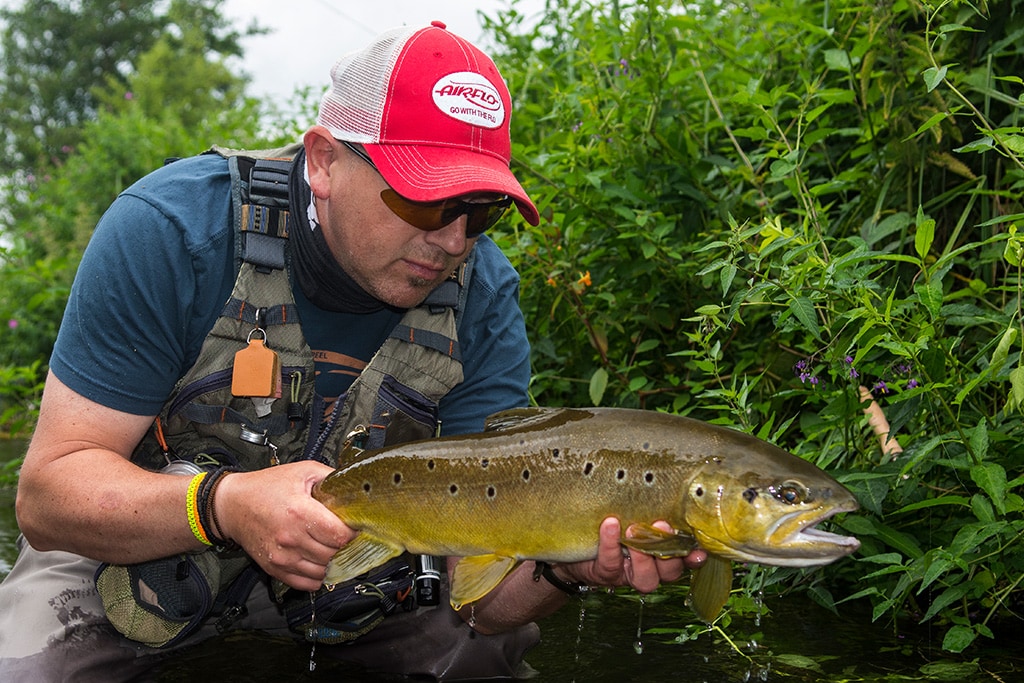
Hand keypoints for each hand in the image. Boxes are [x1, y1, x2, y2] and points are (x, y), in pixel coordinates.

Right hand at [214, 461, 355, 590]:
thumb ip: (332, 478)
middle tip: (347, 537)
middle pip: (334, 555)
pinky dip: (318, 576)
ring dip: (333, 562)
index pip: (340, 535)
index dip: (353, 532)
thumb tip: (356, 487)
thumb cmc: (266, 487)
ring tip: (333, 547)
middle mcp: (291, 539)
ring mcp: (282, 557)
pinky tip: (320, 561)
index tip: (356, 526)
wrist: (232, 505)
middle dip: (345, 547)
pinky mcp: (275, 569)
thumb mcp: (303, 471)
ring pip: (323, 572)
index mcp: (300, 513)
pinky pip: (307, 583)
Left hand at [556, 517, 704, 592]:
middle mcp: (651, 568)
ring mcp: (628, 575)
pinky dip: (610, 544)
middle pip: (671, 572)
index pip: (686, 558)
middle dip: (668, 551)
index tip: (699, 549)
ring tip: (632, 529)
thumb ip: (652, 505)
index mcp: (663, 552)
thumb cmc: (612, 521)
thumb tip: (668, 477)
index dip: (694, 556)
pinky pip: (611, 564)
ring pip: (646, 579)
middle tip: (661, 525)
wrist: (574, 542)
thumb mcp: (634, 511)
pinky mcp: (606, 575)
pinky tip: (609, 525)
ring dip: (642, 555)